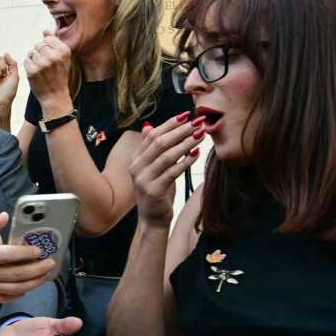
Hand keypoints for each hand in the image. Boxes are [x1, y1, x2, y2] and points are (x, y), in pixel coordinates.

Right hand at [0, 212, 55, 302]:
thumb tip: (4, 215)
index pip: (8, 255)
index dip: (25, 253)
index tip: (39, 251)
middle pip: (17, 273)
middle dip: (37, 269)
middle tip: (50, 263)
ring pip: (18, 287)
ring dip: (35, 281)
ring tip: (46, 273)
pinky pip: (13, 297)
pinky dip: (25, 291)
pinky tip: (33, 283)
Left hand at [24, 31, 73, 116]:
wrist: (55, 96)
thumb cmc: (59, 76)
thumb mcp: (63, 59)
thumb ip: (55, 43)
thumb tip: (45, 31)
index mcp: (64, 51)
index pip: (48, 39)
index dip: (46, 47)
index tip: (50, 56)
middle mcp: (54, 56)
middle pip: (39, 45)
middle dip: (39, 52)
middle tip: (44, 64)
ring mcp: (43, 63)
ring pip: (32, 52)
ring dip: (33, 59)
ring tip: (40, 68)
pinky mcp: (33, 70)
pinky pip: (26, 60)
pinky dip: (29, 65)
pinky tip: (35, 72)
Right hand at [128, 111, 201, 227]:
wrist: (151, 219)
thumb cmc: (156, 192)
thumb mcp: (151, 169)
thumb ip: (150, 149)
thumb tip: (148, 126)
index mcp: (135, 160)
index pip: (152, 136)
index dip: (169, 124)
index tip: (186, 115)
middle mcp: (136, 168)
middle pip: (160, 143)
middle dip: (181, 131)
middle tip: (198, 123)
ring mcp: (144, 180)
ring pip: (167, 156)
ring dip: (186, 143)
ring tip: (201, 135)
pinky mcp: (154, 191)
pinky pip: (173, 172)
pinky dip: (186, 161)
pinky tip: (197, 154)